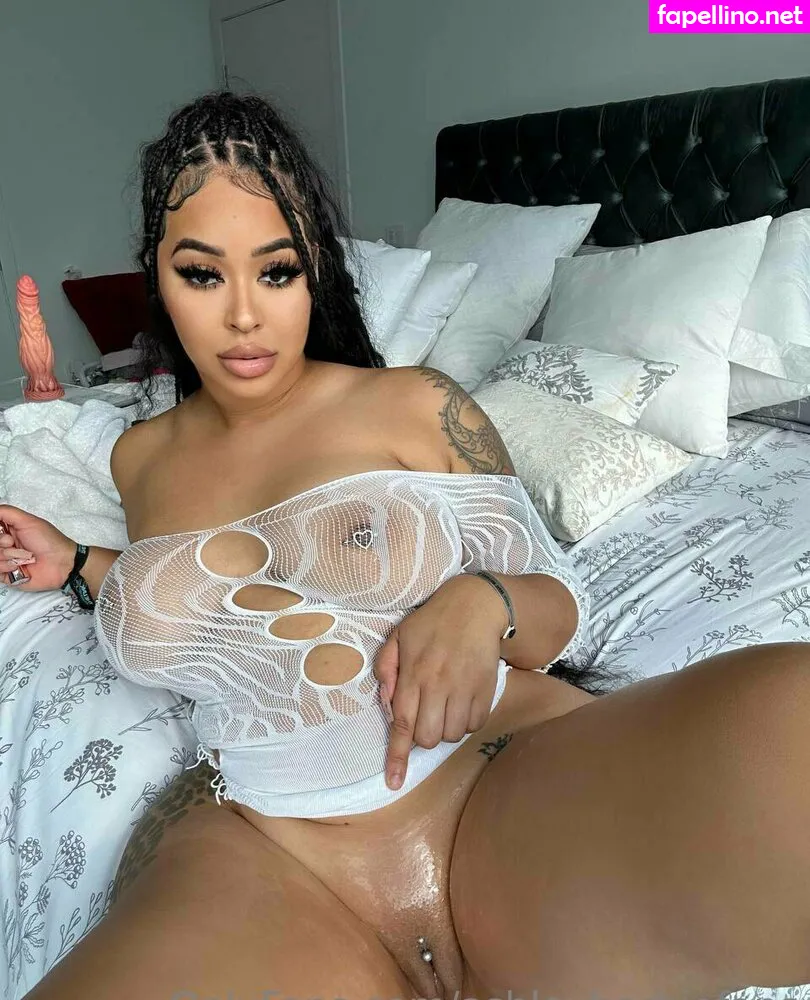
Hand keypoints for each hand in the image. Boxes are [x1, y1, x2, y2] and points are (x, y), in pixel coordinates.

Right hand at [0, 504, 76, 591]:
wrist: (61, 564)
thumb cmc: (48, 540)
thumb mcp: (28, 521)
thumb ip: (6, 512)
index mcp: (9, 530)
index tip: (6, 533)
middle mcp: (5, 544)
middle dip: (1, 542)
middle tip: (12, 542)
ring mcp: (5, 560)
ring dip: (6, 555)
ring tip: (24, 556)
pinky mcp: (6, 575)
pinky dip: (6, 567)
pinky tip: (19, 566)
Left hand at [373, 574, 508, 790]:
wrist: (476, 606)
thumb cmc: (432, 622)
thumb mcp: (399, 636)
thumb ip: (386, 668)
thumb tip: (387, 704)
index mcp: (413, 672)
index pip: (403, 724)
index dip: (398, 756)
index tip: (393, 782)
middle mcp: (439, 684)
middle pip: (429, 737)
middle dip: (423, 737)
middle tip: (425, 715)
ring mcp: (464, 688)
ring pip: (452, 735)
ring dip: (444, 729)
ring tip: (444, 706)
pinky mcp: (486, 690)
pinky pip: (474, 725)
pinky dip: (466, 723)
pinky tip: (461, 703)